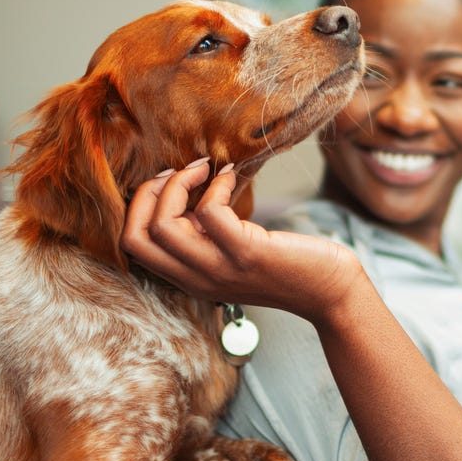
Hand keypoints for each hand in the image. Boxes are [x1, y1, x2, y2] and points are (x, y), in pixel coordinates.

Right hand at [120, 159, 369, 326]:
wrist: (329, 292)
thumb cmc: (287, 267)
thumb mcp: (233, 258)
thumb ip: (206, 240)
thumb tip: (185, 197)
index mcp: (190, 279)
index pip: (132, 247)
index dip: (138, 207)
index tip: (166, 183)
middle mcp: (198, 278)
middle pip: (135, 237)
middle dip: (147, 193)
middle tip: (177, 171)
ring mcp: (220, 268)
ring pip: (163, 225)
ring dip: (177, 184)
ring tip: (203, 168)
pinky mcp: (247, 253)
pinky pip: (210, 211)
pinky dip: (217, 185)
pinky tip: (232, 177)